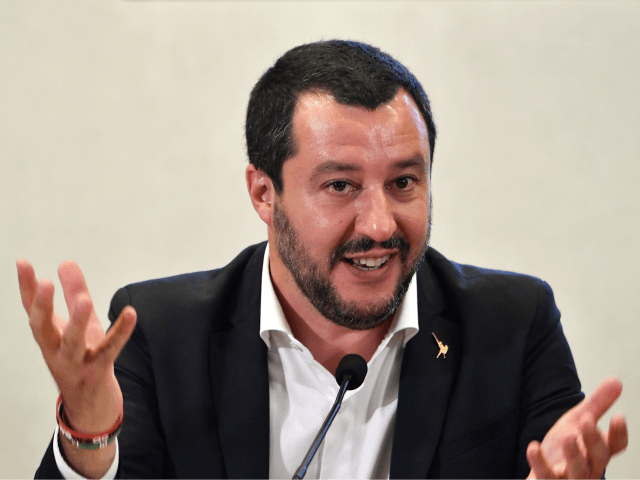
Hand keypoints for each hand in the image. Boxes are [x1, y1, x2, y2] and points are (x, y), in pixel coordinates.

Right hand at [17, 259, 135, 432]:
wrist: (90, 406)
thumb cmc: (82, 359)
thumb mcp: (79, 325)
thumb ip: (74, 294)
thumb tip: (65, 262)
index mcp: (49, 338)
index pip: (33, 310)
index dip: (26, 288)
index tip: (23, 262)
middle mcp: (56, 351)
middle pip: (42, 329)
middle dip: (41, 307)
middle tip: (44, 283)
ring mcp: (75, 364)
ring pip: (73, 343)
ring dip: (78, 323)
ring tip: (85, 301)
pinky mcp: (97, 373)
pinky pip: (110, 350)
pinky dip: (120, 333)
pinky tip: (131, 314)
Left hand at [526, 377, 627, 478]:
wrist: (543, 470)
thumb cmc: (565, 447)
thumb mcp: (579, 421)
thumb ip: (597, 404)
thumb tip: (616, 381)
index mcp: (597, 451)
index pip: (615, 446)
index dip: (618, 434)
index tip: (618, 416)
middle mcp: (589, 467)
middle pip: (598, 458)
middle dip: (594, 441)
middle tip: (587, 422)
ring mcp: (570, 477)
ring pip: (578, 472)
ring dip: (574, 456)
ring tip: (567, 437)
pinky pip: (546, 476)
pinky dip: (540, 463)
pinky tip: (533, 447)